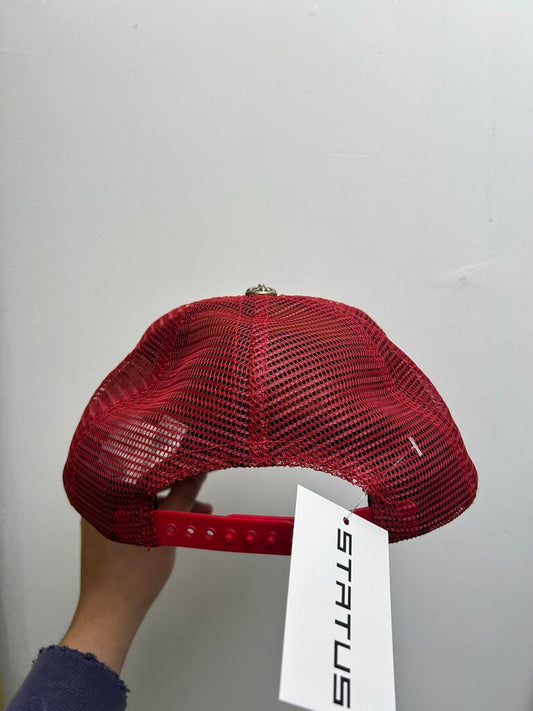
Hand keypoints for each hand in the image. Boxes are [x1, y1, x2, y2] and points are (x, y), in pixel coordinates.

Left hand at [59, 474, 210, 673]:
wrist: (109, 613)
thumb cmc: (134, 572)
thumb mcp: (166, 529)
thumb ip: (184, 496)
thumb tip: (199, 471)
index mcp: (107, 493)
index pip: (145, 465)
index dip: (174, 464)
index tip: (195, 464)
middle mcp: (99, 500)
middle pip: (145, 484)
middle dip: (177, 487)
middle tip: (202, 490)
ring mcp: (100, 517)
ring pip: (142, 500)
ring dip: (170, 504)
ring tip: (200, 512)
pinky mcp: (104, 532)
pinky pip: (134, 514)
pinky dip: (155, 516)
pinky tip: (177, 524)